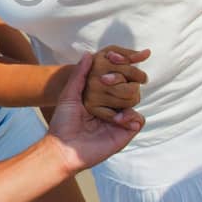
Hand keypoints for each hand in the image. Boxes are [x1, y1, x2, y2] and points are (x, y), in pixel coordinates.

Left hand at [49, 53, 144, 170]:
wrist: (63, 148)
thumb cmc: (63, 122)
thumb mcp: (69, 94)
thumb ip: (80, 74)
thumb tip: (89, 54)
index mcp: (99, 98)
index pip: (115, 81)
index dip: (119, 71)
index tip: (120, 61)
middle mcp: (110, 107)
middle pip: (128, 89)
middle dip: (128, 81)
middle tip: (123, 77)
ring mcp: (118, 120)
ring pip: (135, 102)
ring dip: (130, 98)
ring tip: (116, 103)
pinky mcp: (124, 133)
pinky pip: (138, 120)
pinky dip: (132, 117)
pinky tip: (119, 119)